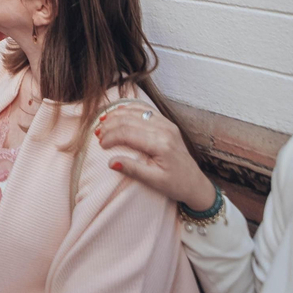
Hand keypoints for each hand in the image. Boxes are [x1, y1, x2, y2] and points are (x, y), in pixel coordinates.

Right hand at [97, 103, 215, 211]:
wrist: (196, 183)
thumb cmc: (176, 184)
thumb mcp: (154, 181)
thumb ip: (133, 170)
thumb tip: (111, 162)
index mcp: (161, 144)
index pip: (127, 133)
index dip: (110, 136)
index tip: (100, 145)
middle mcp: (164, 129)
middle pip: (129, 119)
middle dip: (110, 125)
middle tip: (97, 134)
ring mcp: (166, 124)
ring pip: (135, 111)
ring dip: (117, 114)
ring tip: (103, 122)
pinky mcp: (167, 123)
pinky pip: (145, 109)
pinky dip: (129, 108)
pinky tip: (118, 111)